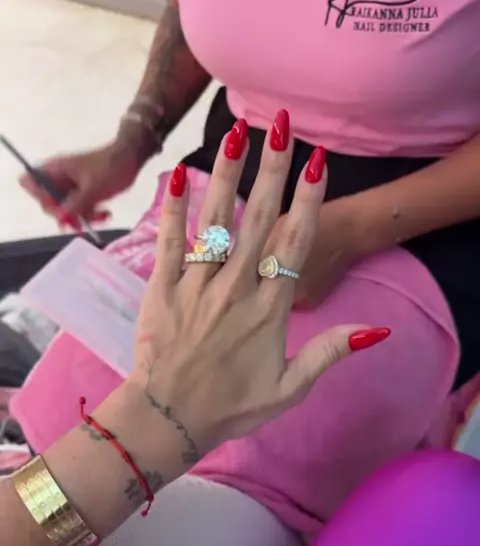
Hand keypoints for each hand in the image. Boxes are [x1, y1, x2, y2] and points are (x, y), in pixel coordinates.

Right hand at [19, 136, 143, 226]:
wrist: (132, 158)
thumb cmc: (111, 167)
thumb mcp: (93, 189)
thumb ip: (75, 204)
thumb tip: (60, 219)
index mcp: (56, 169)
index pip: (30, 182)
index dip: (39, 198)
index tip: (57, 208)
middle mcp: (59, 177)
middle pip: (48, 202)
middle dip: (65, 214)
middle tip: (79, 222)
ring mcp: (71, 186)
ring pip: (66, 209)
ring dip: (82, 217)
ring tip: (102, 216)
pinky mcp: (83, 193)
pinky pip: (80, 208)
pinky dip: (91, 214)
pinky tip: (106, 214)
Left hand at [130, 115, 390, 456]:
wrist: (168, 420)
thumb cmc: (231, 408)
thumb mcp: (289, 388)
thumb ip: (329, 352)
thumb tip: (374, 330)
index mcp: (270, 308)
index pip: (295, 243)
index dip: (308, 199)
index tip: (317, 161)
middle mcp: (236, 287)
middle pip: (258, 218)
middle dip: (271, 169)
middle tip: (280, 126)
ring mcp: (198, 284)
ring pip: (216, 220)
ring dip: (227, 174)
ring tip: (237, 133)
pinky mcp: (162, 287)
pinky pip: (170, 241)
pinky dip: (172, 208)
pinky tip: (175, 174)